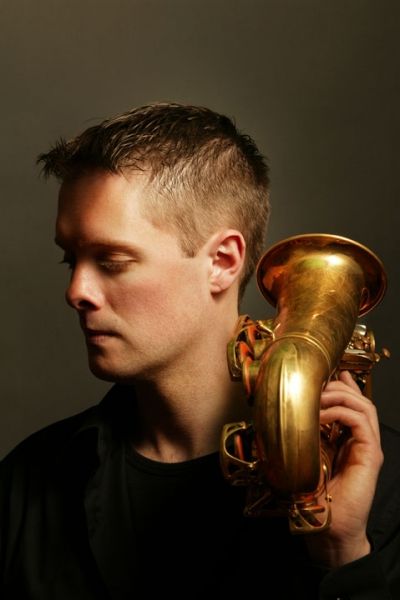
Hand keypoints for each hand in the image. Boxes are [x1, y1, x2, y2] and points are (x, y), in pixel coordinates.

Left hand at [305, 370, 383, 567]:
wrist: (328, 527)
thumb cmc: (314, 494)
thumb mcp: (306, 453)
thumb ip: (306, 433)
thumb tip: (289, 411)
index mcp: (347, 437)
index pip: (351, 402)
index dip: (341, 384)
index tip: (324, 372)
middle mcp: (361, 439)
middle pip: (359, 399)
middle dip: (338, 385)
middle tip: (317, 383)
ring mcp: (368, 446)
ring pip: (364, 406)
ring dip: (339, 395)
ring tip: (318, 396)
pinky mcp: (371, 455)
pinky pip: (361, 421)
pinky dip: (340, 412)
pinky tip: (321, 415)